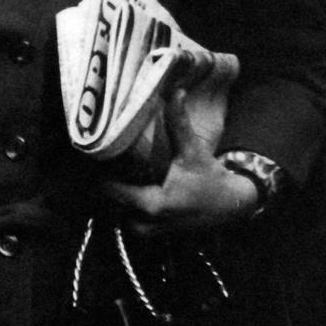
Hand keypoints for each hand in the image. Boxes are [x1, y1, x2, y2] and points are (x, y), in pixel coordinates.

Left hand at [102, 58, 256, 231]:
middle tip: (101, 159)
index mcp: (151, 204)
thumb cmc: (210, 179)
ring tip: (111, 171)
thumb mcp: (193, 151)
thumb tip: (175, 91)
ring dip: (114, 193)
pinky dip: (124, 203)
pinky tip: (127, 185)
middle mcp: (143, 223)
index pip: (108, 189)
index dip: (100, 171)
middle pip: (108, 201)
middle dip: (105, 181)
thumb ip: (179, 123)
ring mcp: (145, 232)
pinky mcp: (148, 235)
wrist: (229, 207)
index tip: (96, 154)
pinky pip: (126, 217)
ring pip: (115, 210)